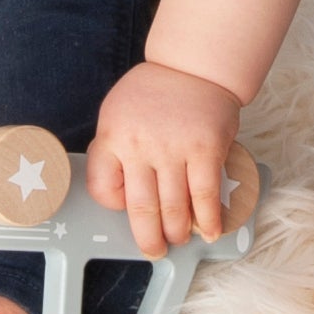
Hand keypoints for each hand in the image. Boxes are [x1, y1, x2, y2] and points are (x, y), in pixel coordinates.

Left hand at [85, 60, 240, 258]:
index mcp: (113, 137)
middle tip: (155, 248)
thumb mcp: (116, 113)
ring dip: (178, 231)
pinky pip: (205, 196)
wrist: (193, 65)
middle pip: (141, 209)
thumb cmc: (154, 91)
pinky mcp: (205, 150)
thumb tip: (118, 193)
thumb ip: (113, 149)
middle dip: (149, 238)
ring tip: (180, 238)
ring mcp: (174, 149)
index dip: (114, 205)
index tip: (126, 207)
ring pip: (174, 208)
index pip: (103, 189)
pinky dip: (209, 219)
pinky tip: (210, 230)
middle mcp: (140, 146)